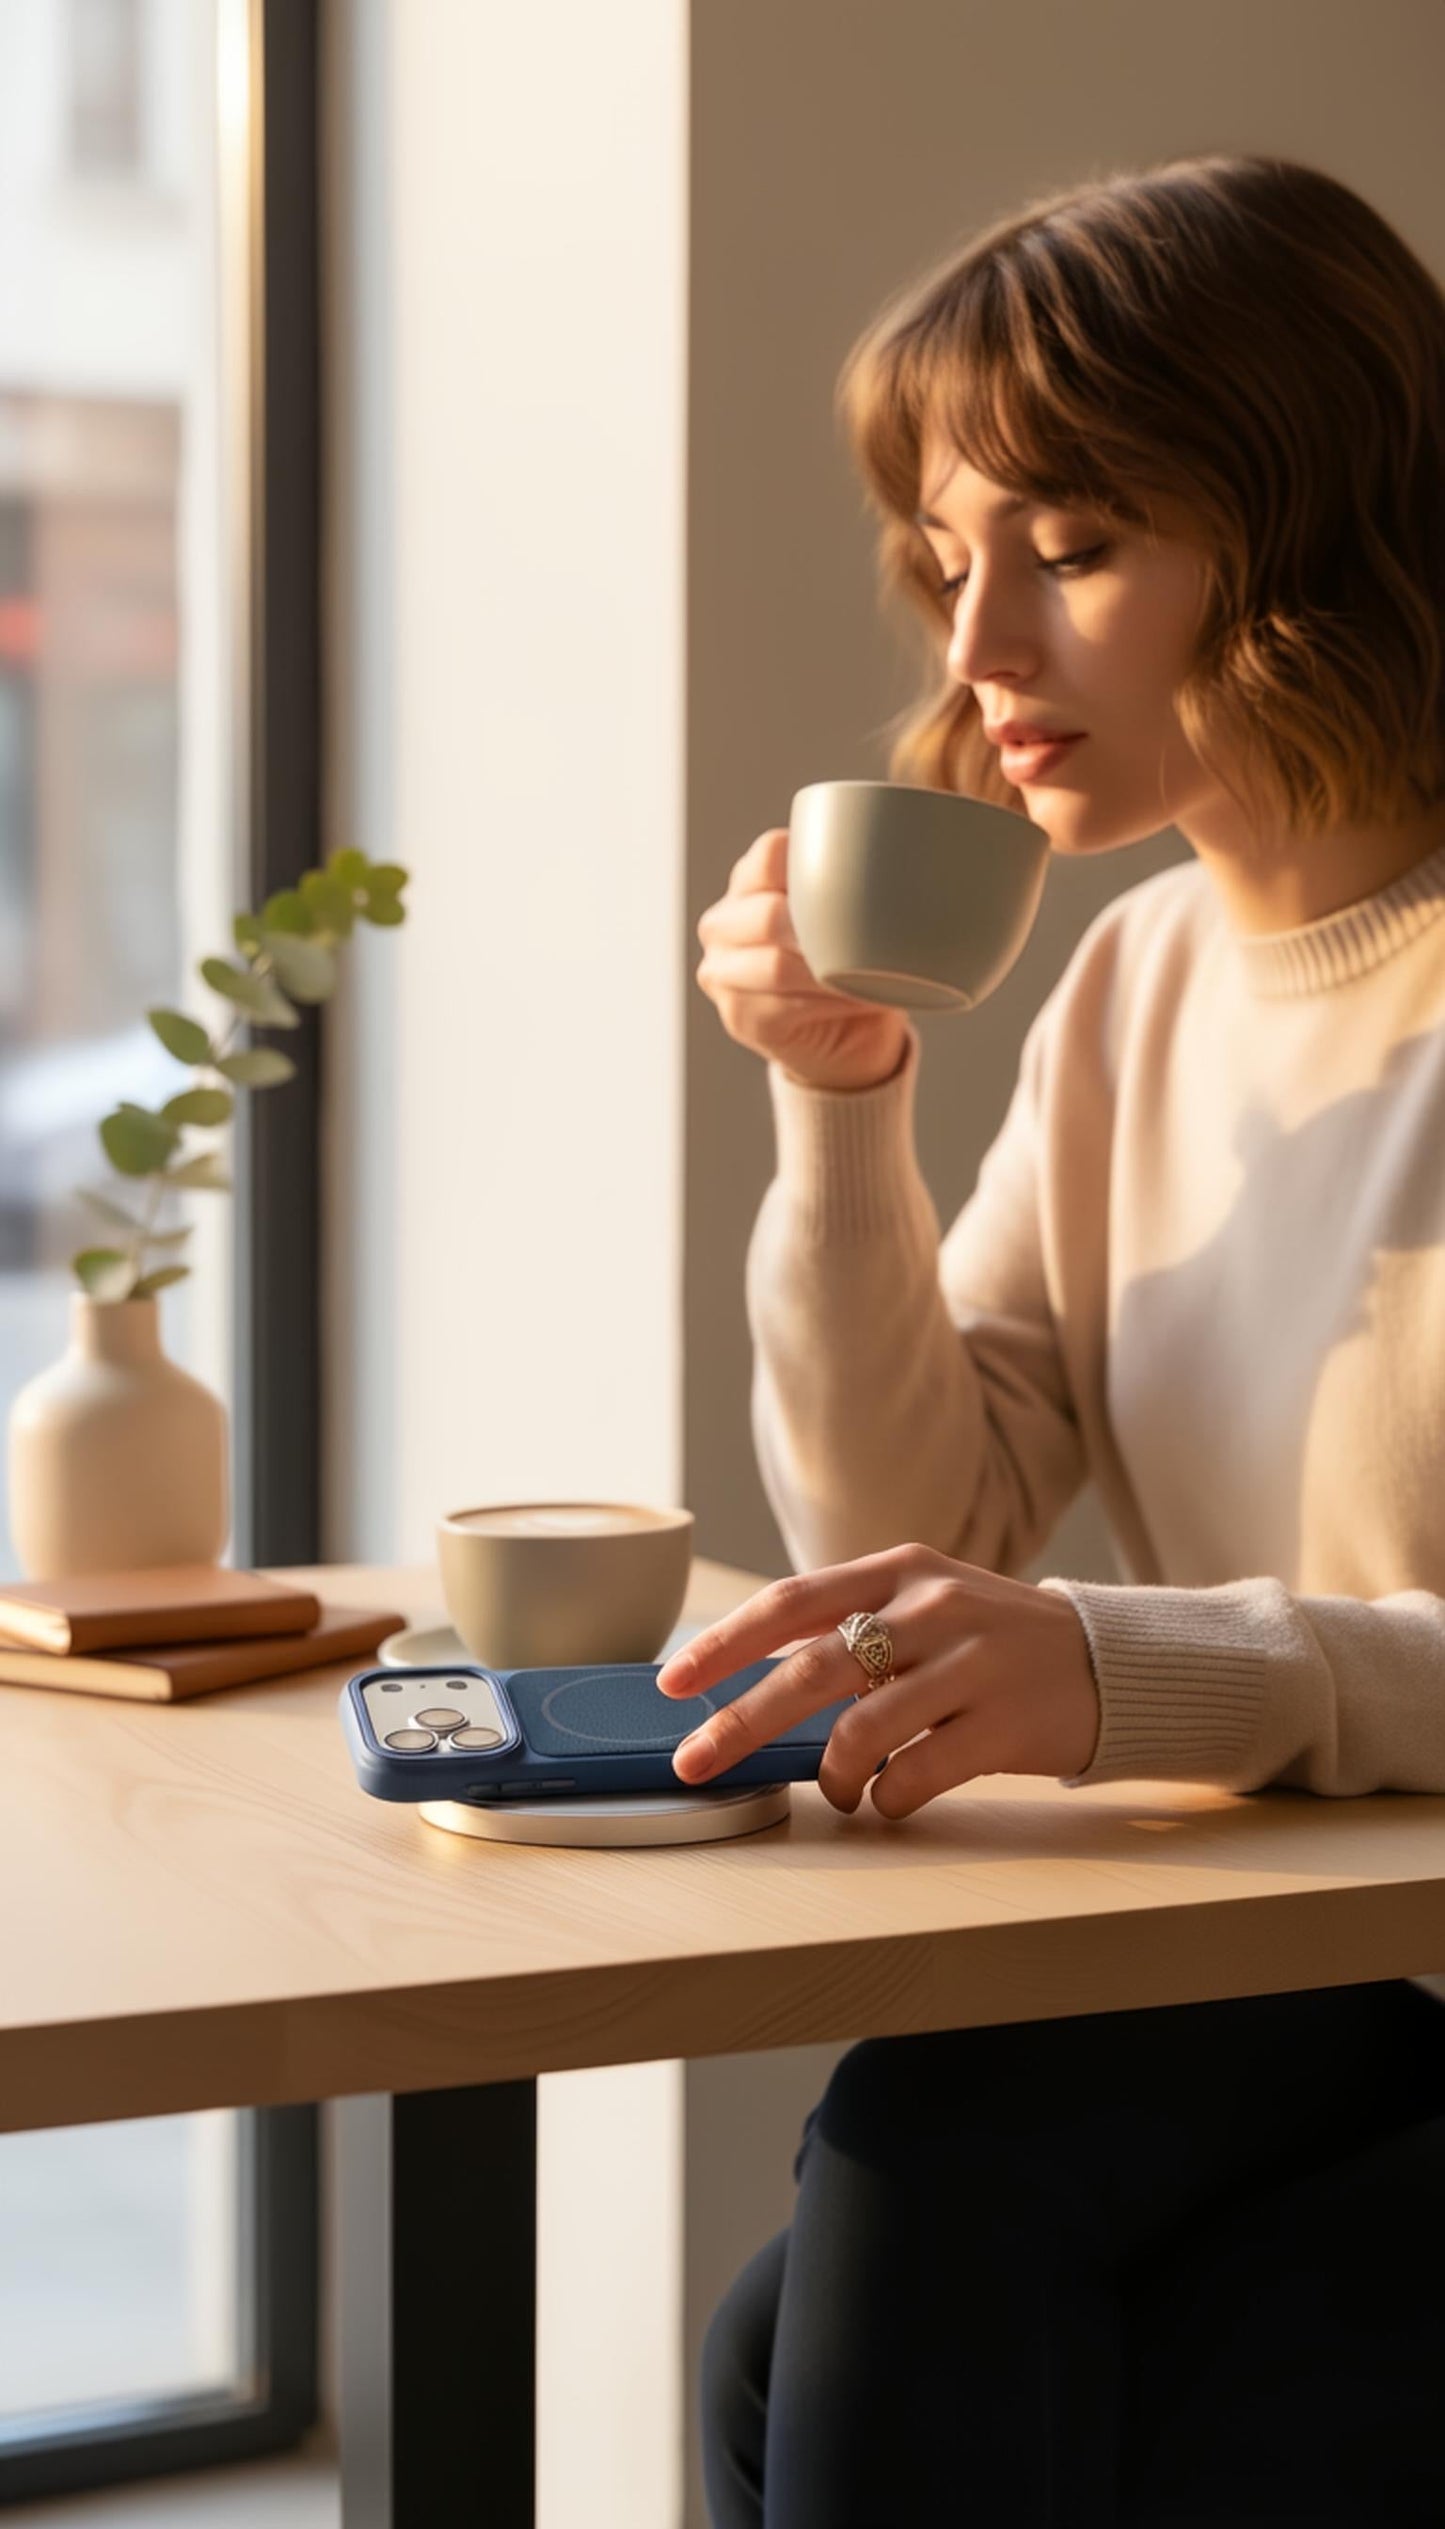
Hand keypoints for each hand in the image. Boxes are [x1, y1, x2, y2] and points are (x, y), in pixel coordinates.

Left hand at [656, 1544, 1099, 1817]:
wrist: (1110, 1661)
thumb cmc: (996, 1640)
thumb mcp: (926, 1603)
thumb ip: (853, 1627)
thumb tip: (749, 1677)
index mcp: (900, 1570)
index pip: (792, 1602)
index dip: (725, 1642)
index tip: (673, 1681)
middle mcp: (932, 1607)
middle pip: (811, 1669)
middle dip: (739, 1722)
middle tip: (695, 1760)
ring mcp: (971, 1664)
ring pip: (860, 1731)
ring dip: (829, 1776)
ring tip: (838, 1788)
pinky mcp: (1003, 1723)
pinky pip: (914, 1775)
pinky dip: (886, 1799)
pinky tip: (891, 1797)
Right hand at [695, 827, 912, 1090]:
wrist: (843, 1036)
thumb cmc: (850, 960)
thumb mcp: (847, 911)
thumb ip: (856, 881)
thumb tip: (920, 854)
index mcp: (748, 883)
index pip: (769, 856)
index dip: (815, 865)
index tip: (865, 884)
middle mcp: (723, 925)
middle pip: (767, 914)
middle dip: (825, 928)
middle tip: (876, 937)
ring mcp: (723, 973)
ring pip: (776, 966)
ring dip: (831, 971)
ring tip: (874, 972)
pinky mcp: (740, 1017)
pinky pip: (786, 1006)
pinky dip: (832, 1002)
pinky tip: (862, 998)